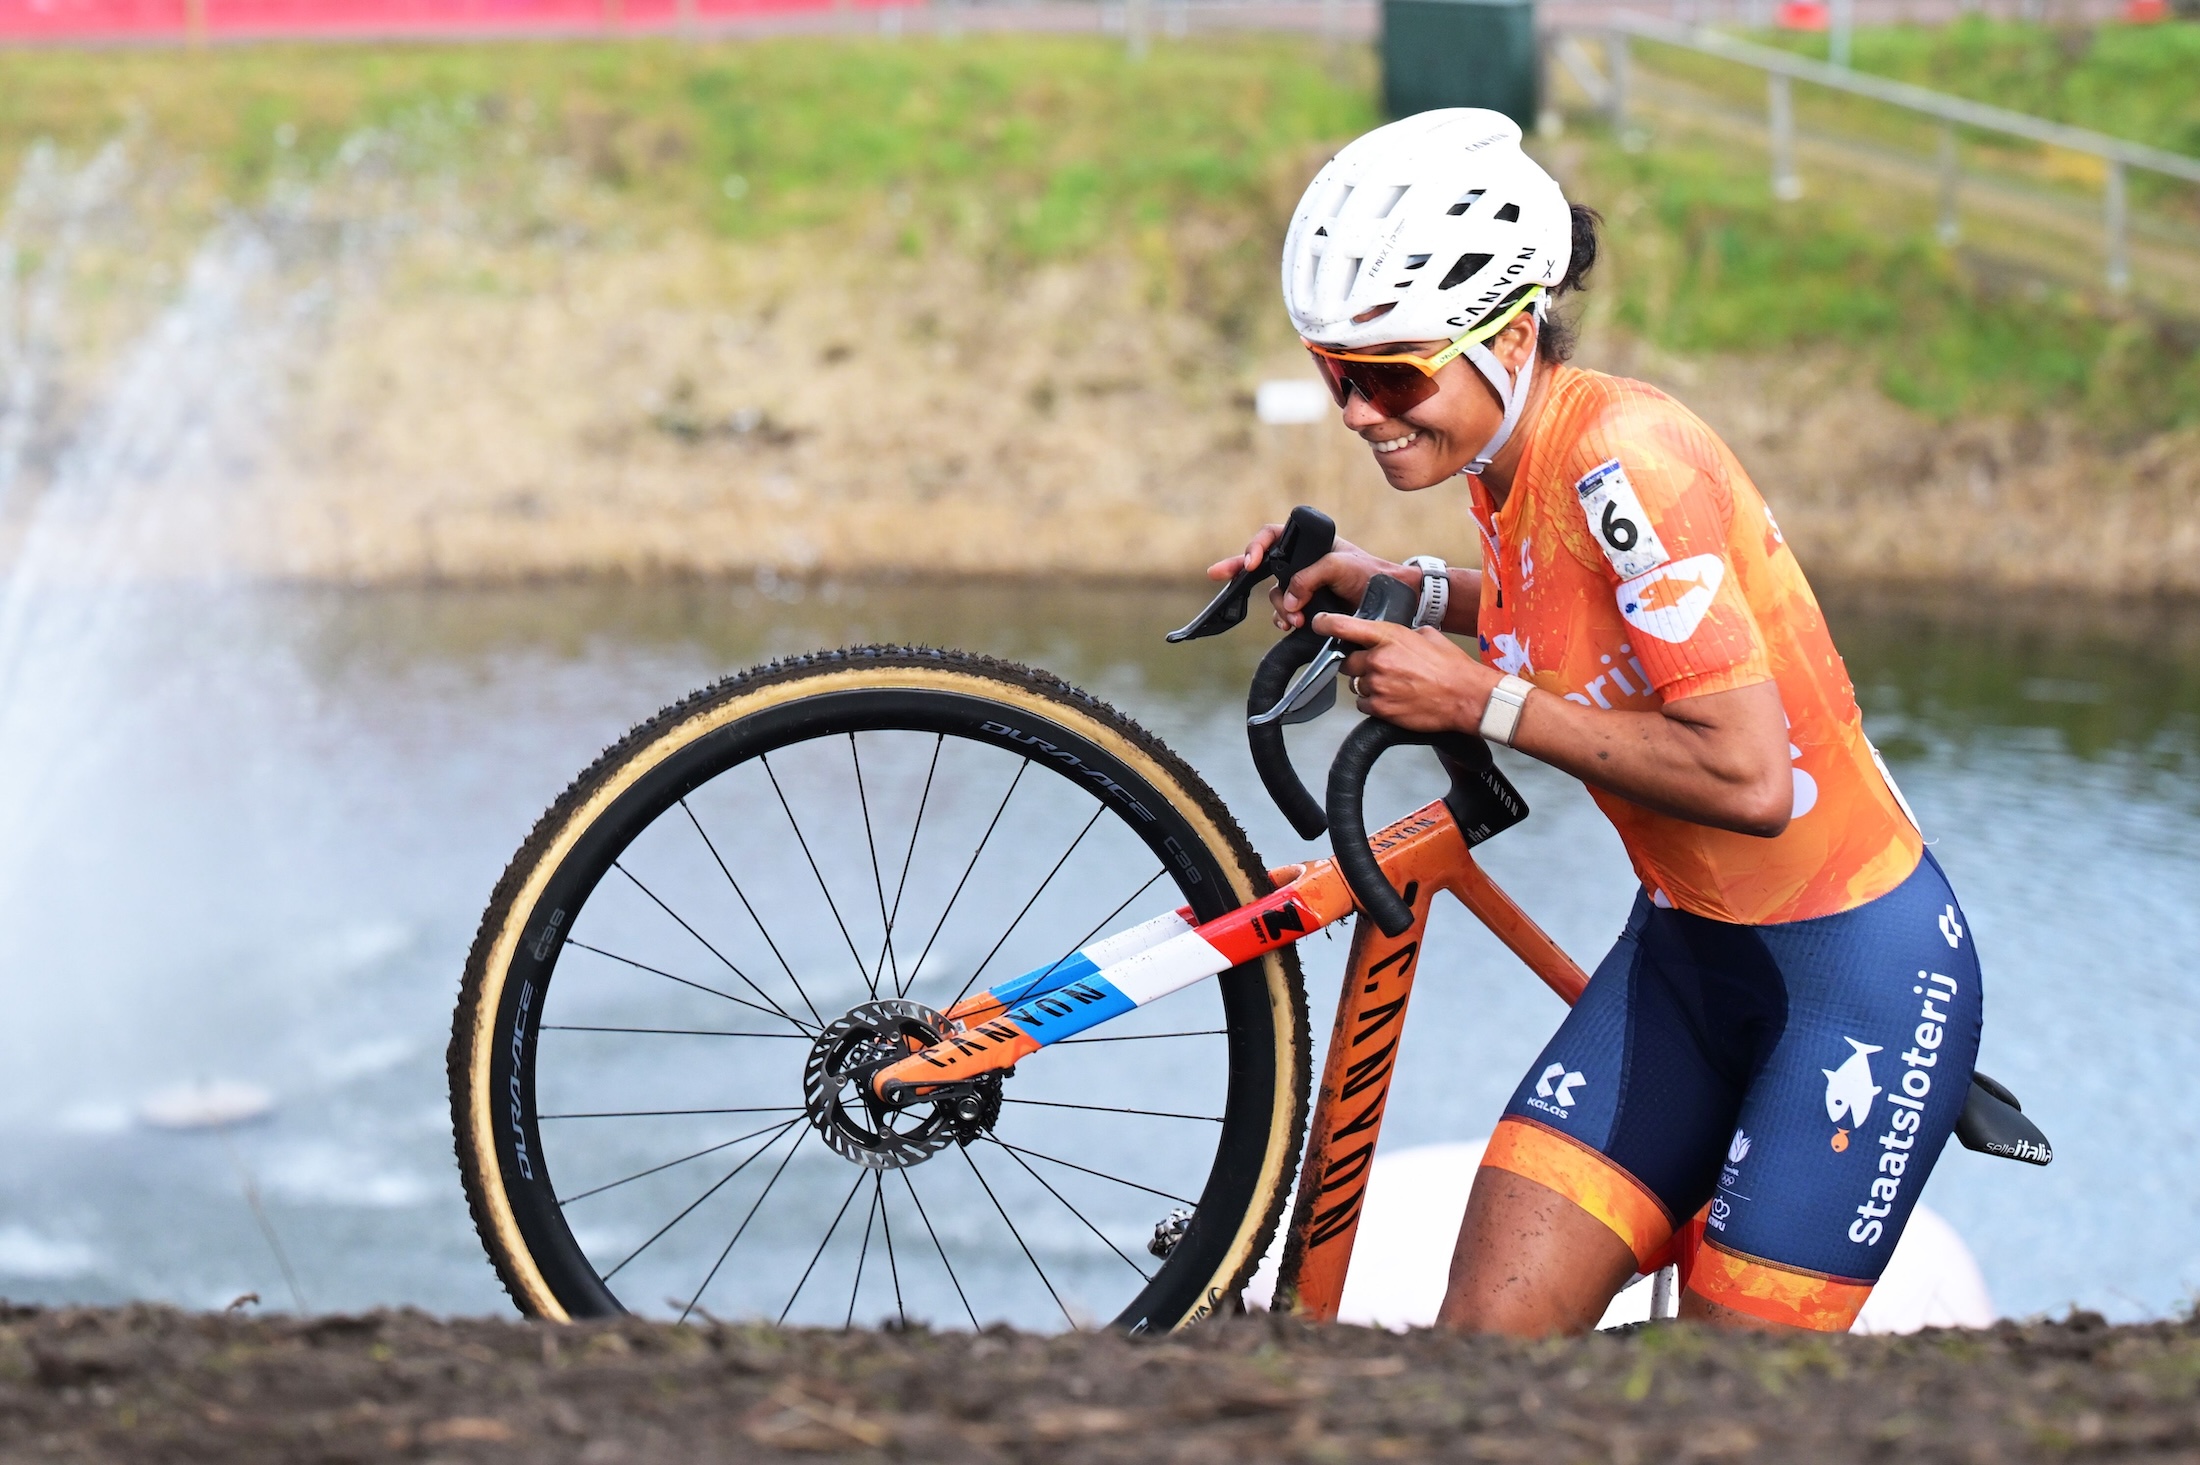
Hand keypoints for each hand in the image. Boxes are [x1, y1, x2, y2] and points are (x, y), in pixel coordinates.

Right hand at [1206, 524, 1402, 632]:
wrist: (1391, 602)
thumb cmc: (1370, 574)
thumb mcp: (1338, 566)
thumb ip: (1308, 578)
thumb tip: (1289, 601)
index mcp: (1309, 544)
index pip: (1272, 536)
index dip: (1255, 546)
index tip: (1250, 563)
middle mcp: (1301, 563)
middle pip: (1262, 566)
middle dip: (1240, 572)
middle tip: (1218, 575)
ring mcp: (1302, 587)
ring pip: (1275, 596)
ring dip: (1279, 608)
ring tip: (1295, 618)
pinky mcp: (1307, 608)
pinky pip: (1284, 614)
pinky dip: (1284, 620)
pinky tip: (1291, 625)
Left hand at [1316, 613, 1496, 733]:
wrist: (1466, 697)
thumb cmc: (1452, 667)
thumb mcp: (1427, 636)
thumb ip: (1403, 634)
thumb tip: (1393, 637)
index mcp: (1389, 637)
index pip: (1345, 627)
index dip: (1327, 624)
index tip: (1319, 624)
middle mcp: (1379, 660)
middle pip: (1348, 661)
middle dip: (1358, 664)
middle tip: (1378, 667)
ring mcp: (1378, 686)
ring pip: (1356, 684)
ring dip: (1368, 684)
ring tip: (1392, 685)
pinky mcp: (1381, 709)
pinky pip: (1363, 704)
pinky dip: (1373, 702)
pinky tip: (1392, 699)